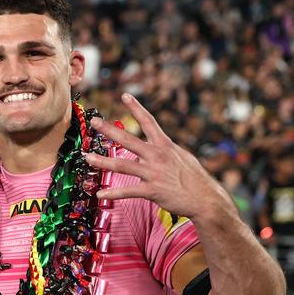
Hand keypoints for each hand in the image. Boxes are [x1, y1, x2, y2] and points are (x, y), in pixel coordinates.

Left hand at [85, 93, 233, 218]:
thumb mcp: (182, 157)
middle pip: (128, 139)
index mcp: (165, 145)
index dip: (136, 107)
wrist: (206, 199)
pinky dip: (113, 193)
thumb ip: (167, 150)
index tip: (124, 95)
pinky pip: (128, 191)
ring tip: (87, 158)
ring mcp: (153, 173)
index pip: (149, 121)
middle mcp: (157, 155)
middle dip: (109, 129)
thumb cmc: (195, 179)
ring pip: (122, 165)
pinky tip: (100, 194)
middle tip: (94, 121)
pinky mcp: (152, 190)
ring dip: (102, 162)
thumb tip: (159, 145)